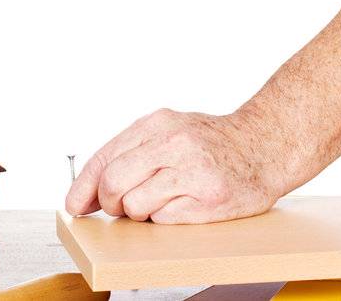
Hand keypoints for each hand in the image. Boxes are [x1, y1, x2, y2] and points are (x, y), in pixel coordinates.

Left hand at [64, 108, 287, 223]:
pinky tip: (182, 204)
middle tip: (121, 207)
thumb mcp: (171, 130)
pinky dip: (164, 217)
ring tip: (159, 201)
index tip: (74, 204)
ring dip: (139, 212)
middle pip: (113, 183)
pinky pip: (163, 218)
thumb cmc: (213, 143)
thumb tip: (88, 190)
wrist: (266, 145)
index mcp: (158, 123)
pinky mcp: (208, 198)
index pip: (105, 157)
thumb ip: (132, 152)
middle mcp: (174, 143)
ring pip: (135, 205)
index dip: (83, 186)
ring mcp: (192, 170)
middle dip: (109, 203)